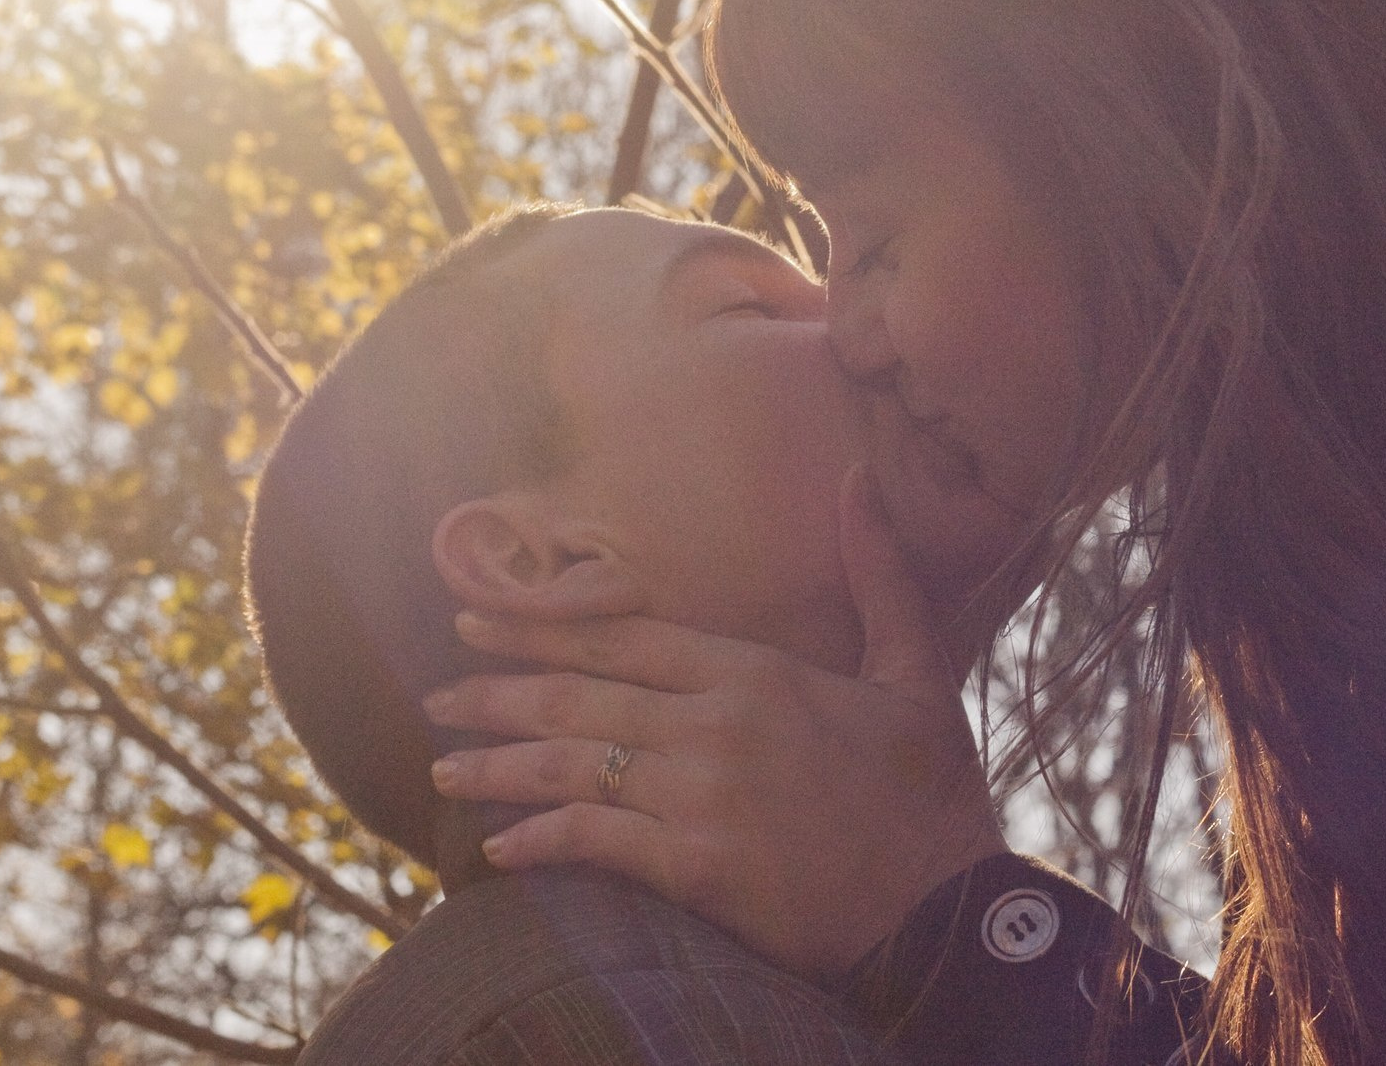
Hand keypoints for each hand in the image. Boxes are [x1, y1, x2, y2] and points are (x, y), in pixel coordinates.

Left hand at [423, 469, 1006, 981]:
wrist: (949, 907)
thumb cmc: (931, 792)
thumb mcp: (914, 669)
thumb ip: (878, 574)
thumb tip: (862, 479)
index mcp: (758, 672)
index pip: (626, 635)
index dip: (544, 625)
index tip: (480, 617)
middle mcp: (718, 724)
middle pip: (581, 697)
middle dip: (497, 694)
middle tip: (435, 696)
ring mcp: (703, 797)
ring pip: (573, 768)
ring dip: (498, 768)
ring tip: (441, 770)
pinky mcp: (699, 868)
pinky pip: (595, 845)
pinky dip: (539, 843)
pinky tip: (498, 850)